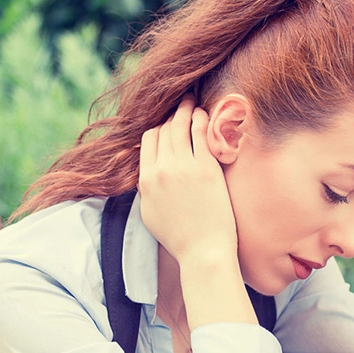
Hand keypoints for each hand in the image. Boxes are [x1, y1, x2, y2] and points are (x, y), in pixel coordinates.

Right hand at [138, 95, 237, 264]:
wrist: (203, 251)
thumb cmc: (179, 238)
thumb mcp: (150, 214)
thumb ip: (146, 190)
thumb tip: (146, 175)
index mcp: (146, 179)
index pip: (148, 140)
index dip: (158, 128)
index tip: (167, 123)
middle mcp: (162, 169)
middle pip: (164, 129)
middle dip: (172, 113)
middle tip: (181, 102)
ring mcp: (185, 166)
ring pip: (180, 126)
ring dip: (185, 109)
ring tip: (191, 101)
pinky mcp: (207, 168)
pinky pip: (202, 133)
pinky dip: (201, 119)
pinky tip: (205, 114)